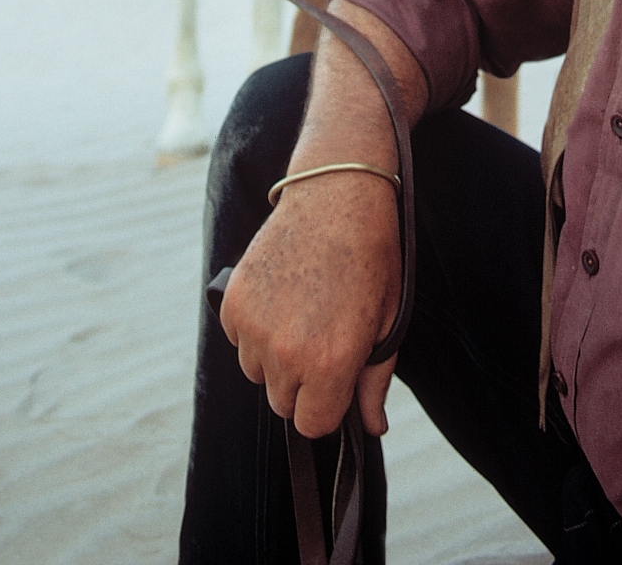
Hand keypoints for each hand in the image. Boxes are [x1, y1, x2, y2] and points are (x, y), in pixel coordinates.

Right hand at [220, 169, 401, 437]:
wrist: (338, 193)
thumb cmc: (372, 257)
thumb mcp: (388, 322)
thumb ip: (375, 383)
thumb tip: (373, 428)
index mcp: (330, 364)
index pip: (314, 426)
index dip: (329, 404)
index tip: (338, 377)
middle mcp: (286, 353)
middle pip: (283, 402)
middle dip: (303, 382)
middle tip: (323, 335)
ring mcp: (255, 326)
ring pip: (257, 372)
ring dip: (275, 356)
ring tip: (302, 310)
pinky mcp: (233, 301)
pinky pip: (238, 339)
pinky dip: (254, 327)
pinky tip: (281, 294)